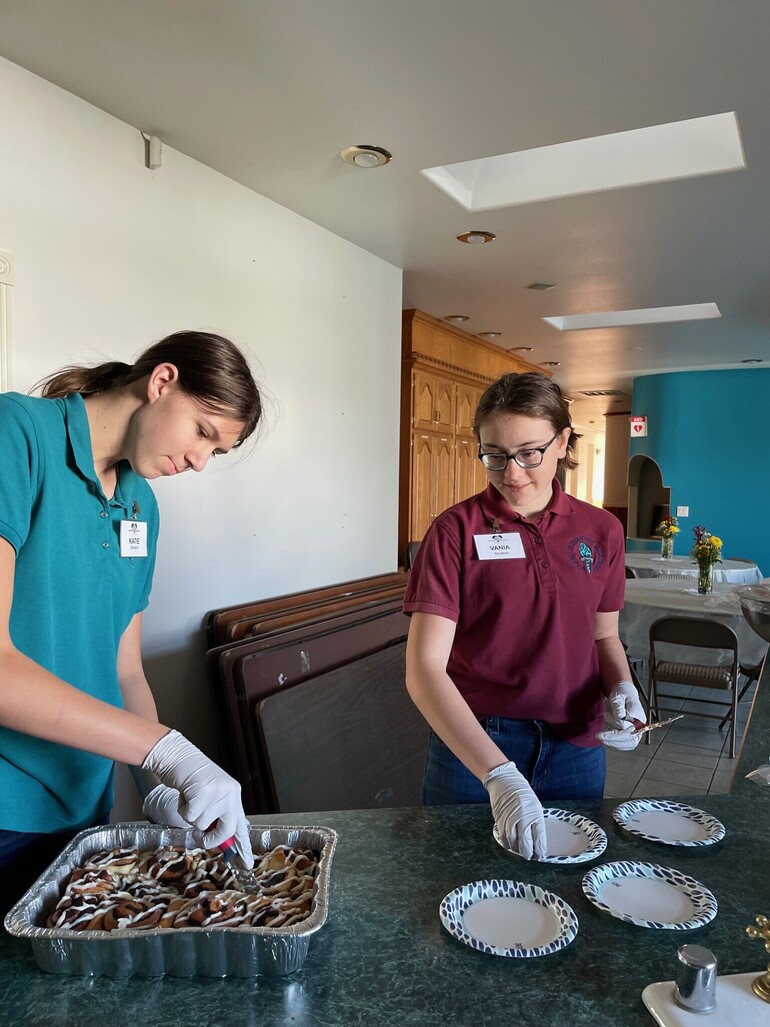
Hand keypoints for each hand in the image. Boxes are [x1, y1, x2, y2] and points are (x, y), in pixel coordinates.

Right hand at [141, 730, 252, 868]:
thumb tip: (221, 840)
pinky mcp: (202, 790)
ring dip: (190, 815)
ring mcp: (217, 791)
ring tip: (190, 798)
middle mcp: (230, 792)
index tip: (247, 864)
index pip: (240, 824)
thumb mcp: (209, 796)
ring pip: (202, 823)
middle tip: (202, 835)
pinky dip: (182, 809)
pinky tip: (184, 794)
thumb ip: (216, 814)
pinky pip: (190, 815)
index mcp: (233, 794)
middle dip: (212, 837)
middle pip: (227, 829)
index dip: (243, 846)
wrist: (177, 756)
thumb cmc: (190, 779)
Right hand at [482, 761, 546, 859]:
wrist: (503, 780)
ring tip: (521, 852)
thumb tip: (536, 840)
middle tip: (530, 857)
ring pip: (513, 842)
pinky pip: (503, 836)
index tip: (540, 856)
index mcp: (534, 813)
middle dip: (528, 853)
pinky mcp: (499, 819)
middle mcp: (522, 817)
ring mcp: (509, 819)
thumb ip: (535, 821)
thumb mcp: (534, 805)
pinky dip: (507, 843)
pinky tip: (510, 845)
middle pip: (525, 843)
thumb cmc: (522, 792)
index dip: (540, 850)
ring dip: (517, 850)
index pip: (539, 837)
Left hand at [600, 680, 645, 750]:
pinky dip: (615, 744)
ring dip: (614, 743)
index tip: (605, 715)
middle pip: (631, 739)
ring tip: (601, 737)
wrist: (624, 695)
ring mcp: (635, 732)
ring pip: (628, 744)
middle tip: (599, 736)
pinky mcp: (629, 735)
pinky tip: (606, 740)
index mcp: (639, 716)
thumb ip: (619, 707)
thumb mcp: (619, 697)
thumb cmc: (622, 695)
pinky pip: (624, 744)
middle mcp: (639, 726)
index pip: (629, 725)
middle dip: (613, 739)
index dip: (616, 723)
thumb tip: (621, 717)